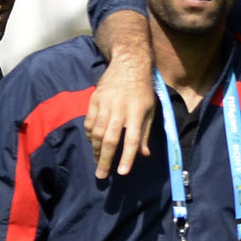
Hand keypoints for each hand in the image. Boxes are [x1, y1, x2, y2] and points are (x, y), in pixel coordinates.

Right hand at [83, 58, 156, 178]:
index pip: (132, 140)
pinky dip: (90, 136)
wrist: (129, 64)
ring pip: (97, 133)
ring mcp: (105, 104)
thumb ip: (145, 132)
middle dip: (105, 160)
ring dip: (96, 150)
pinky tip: (93, 144)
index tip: (122, 173)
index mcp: (137, 113)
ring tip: (98, 162)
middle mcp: (120, 110)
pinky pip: (89, 122)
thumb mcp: (150, 110)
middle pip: (110, 139)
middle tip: (101, 175)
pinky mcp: (94, 100)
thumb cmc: (143, 91)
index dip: (127, 157)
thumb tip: (143, 154)